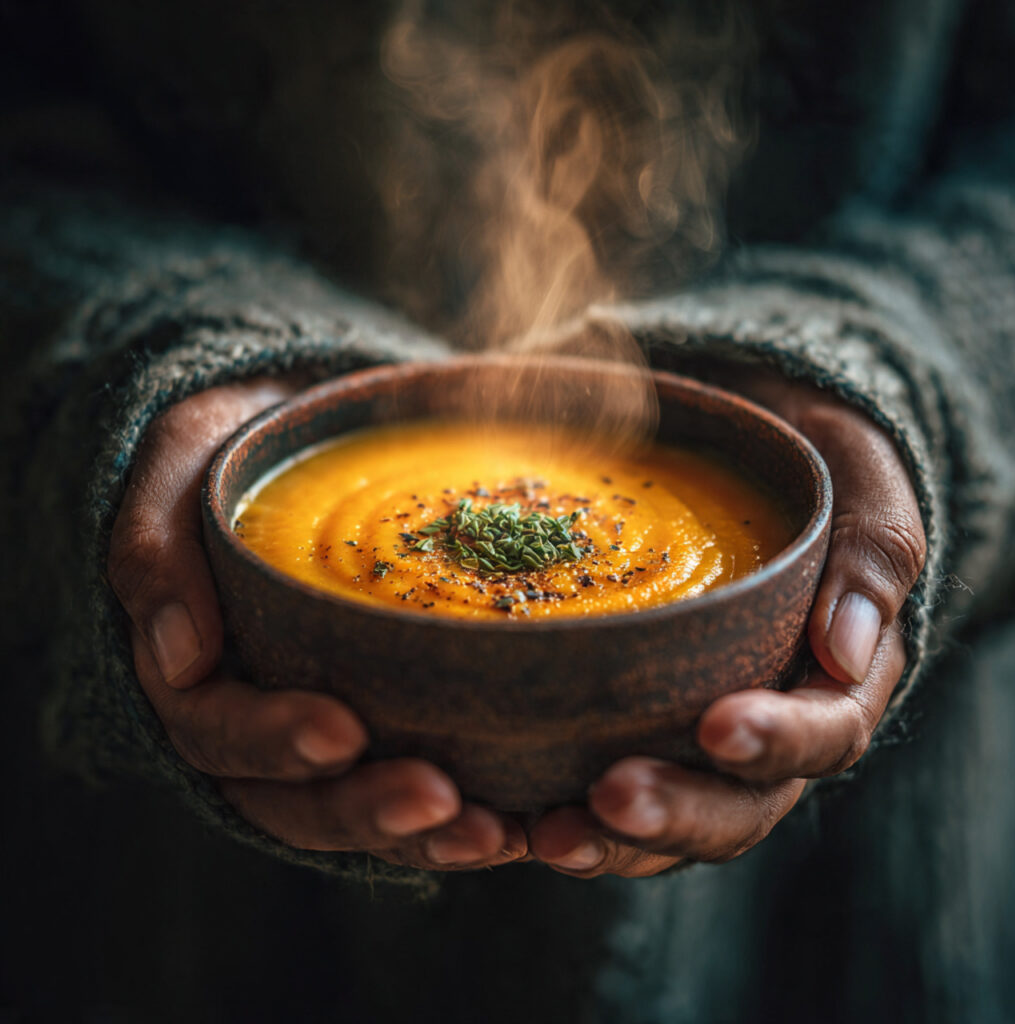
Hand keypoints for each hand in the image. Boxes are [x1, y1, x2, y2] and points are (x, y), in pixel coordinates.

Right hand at [108, 378, 526, 869]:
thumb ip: (159, 549)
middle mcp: (261, 718)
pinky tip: (528, 819)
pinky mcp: (393, 717)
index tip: (342, 733)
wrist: (311, 437)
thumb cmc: (242, 448)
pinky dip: (468, 810)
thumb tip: (183, 657)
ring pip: (363, 810)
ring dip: (427, 835)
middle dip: (366, 809)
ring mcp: (329, 724)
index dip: (273, 741)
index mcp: (199, 670)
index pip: (218, 728)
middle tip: (440, 801)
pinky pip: (420, 778)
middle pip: (297, 798)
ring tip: (499, 834)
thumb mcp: (182, 465)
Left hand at [529, 373, 925, 876]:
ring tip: (546, 835)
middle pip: (737, 807)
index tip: (717, 726)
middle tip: (611, 797)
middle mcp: (766, 731)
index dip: (777, 743)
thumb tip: (847, 652)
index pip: (824, 735)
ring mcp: (691, 739)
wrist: (745, 458)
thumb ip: (872, 555)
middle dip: (677, 811)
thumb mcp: (861, 486)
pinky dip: (554, 812)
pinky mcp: (628, 728)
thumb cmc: (809, 468)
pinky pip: (597, 789)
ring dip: (608, 839)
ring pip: (666, 822)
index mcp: (834, 681)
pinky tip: (506, 817)